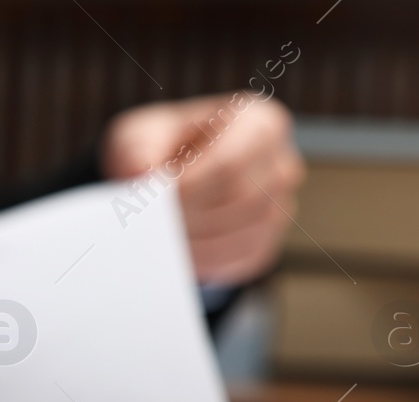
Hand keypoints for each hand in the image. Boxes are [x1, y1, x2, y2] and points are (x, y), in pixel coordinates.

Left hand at [101, 93, 304, 285]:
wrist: (171, 179)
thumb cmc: (160, 150)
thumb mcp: (140, 136)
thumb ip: (138, 151)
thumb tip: (140, 174)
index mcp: (257, 122)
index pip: (230, 162)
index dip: (191, 187)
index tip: (160, 198)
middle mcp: (279, 164)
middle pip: (238, 201)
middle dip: (190, 216)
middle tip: (153, 222)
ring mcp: (279, 207)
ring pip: (240, 234)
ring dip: (194, 242)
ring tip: (161, 235)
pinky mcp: (265, 243)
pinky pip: (238, 260)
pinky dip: (203, 262)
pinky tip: (177, 251)